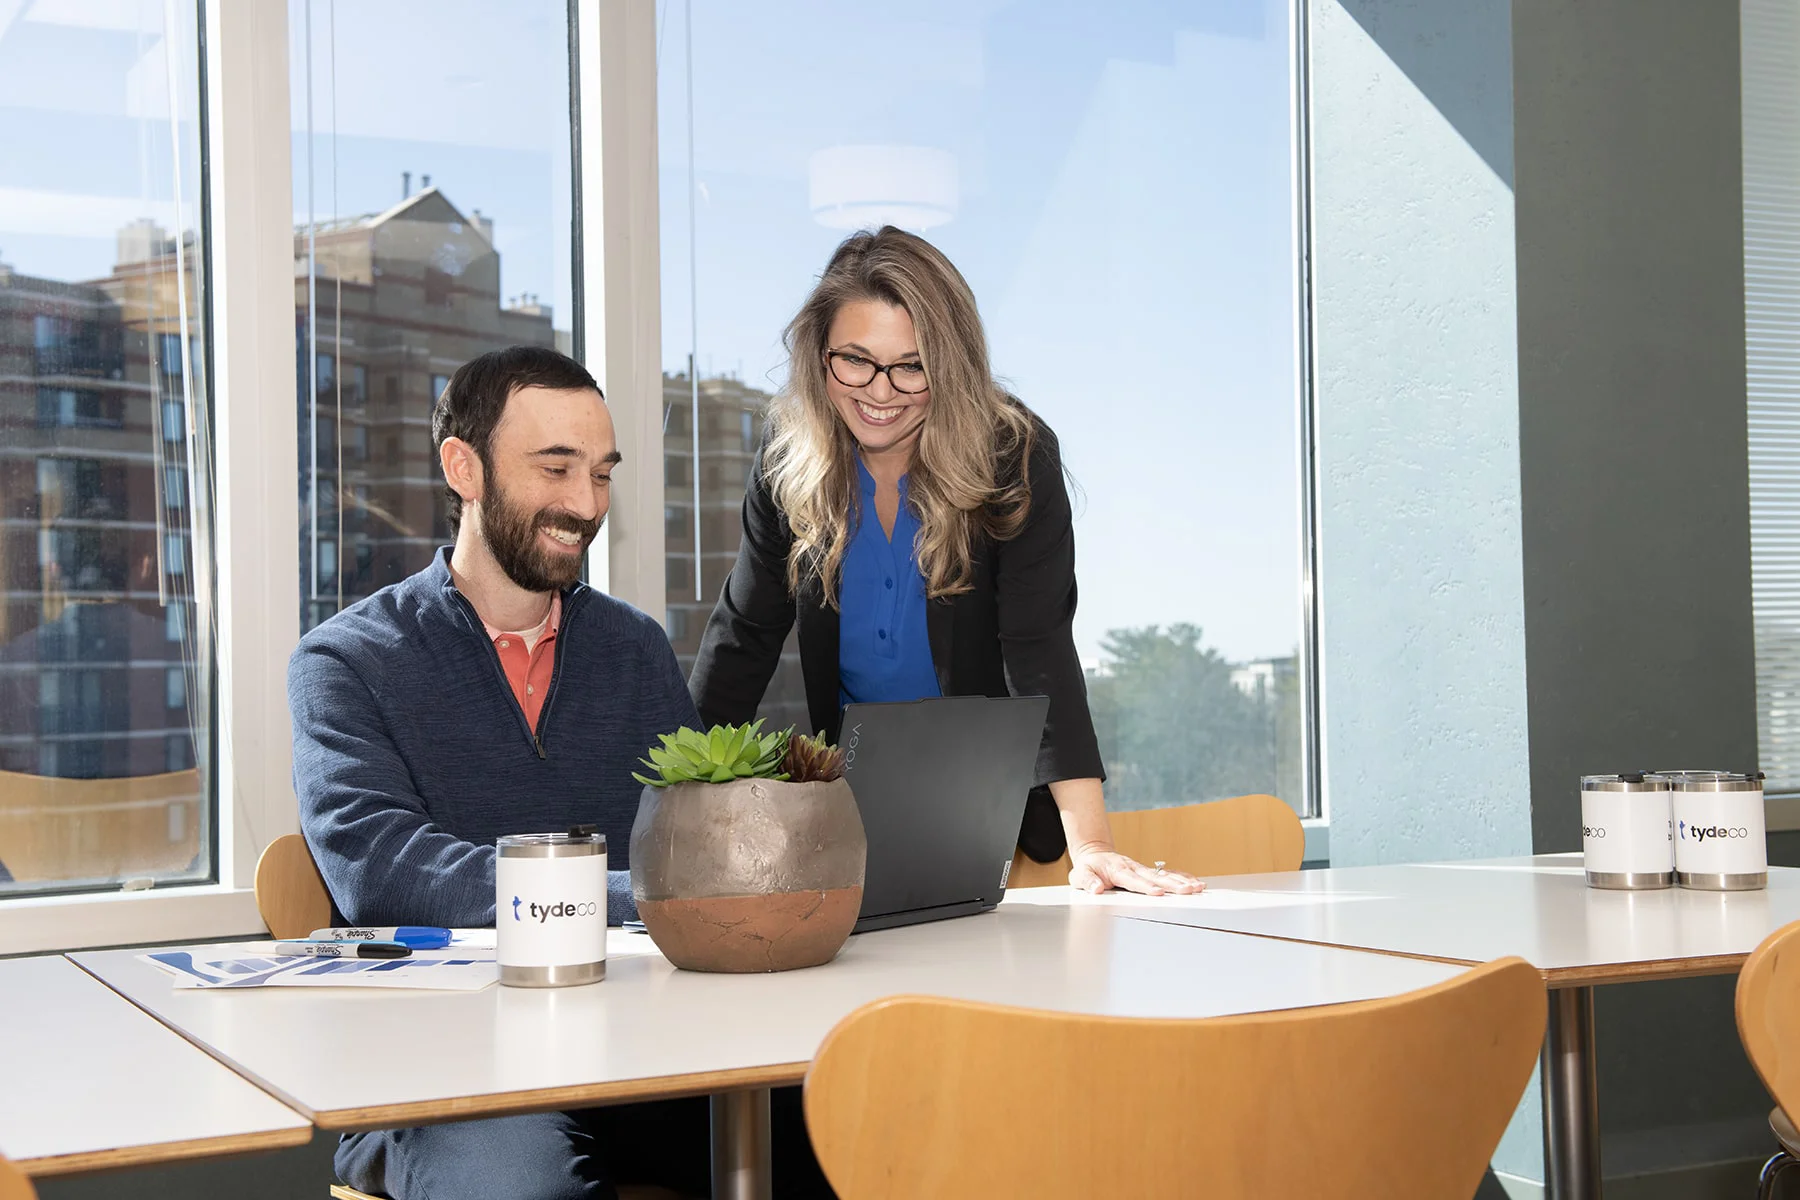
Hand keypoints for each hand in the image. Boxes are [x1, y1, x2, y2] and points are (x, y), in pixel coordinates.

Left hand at [1067, 844, 1204, 896]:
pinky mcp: (1147, 872)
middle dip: (1173, 885)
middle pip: (1155, 877)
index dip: (1146, 886)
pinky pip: (1167, 874)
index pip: (1133, 880)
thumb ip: (1088, 881)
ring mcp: (1142, 869)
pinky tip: (1196, 883)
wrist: (1094, 854)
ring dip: (1182, 881)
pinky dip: (1182, 877)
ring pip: (1164, 875)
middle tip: (1189, 891)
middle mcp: (1134, 868)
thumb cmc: (1088, 867)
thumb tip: (1096, 889)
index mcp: (1118, 870)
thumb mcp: (1080, 874)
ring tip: (1198, 887)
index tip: (1158, 892)